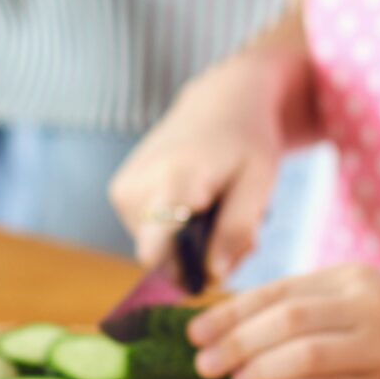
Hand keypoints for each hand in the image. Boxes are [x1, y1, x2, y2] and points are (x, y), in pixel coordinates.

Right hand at [108, 43, 311, 279]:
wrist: (219, 103)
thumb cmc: (245, 142)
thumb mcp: (259, 183)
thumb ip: (237, 230)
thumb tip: (213, 275)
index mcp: (172, 180)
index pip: (156, 253)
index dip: (186, 272)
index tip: (217, 265)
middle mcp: (136, 186)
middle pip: (161, 258)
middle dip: (198, 258)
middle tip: (234, 232)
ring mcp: (123, 190)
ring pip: (155, 250)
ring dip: (190, 245)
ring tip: (216, 212)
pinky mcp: (120, 193)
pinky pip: (149, 235)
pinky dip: (176, 231)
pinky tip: (197, 206)